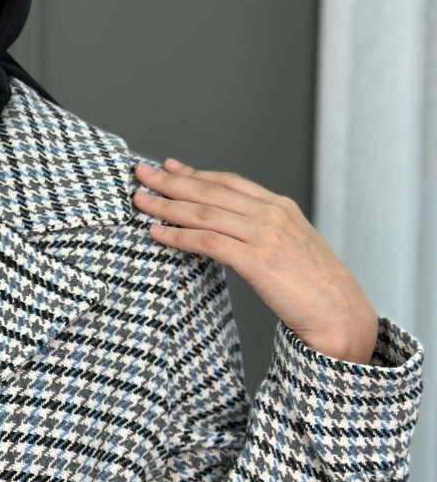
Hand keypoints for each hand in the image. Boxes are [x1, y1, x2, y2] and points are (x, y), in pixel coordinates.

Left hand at [132, 158, 379, 363]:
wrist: (341, 315)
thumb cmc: (315, 289)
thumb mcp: (291, 248)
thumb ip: (263, 234)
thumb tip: (231, 231)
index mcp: (281, 208)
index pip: (229, 183)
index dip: (195, 174)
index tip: (169, 166)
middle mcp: (272, 214)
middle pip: (211, 192)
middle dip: (171, 182)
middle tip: (141, 174)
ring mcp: (266, 235)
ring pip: (205, 213)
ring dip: (167, 206)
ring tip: (140, 202)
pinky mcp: (258, 260)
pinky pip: (208, 242)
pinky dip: (179, 235)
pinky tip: (157, 233)